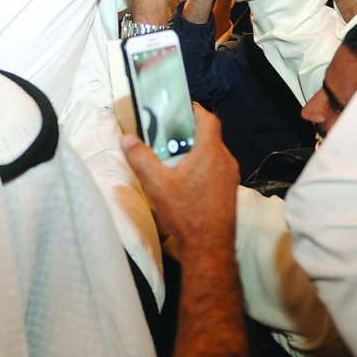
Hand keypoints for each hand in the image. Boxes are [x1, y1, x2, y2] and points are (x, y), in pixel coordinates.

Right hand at [121, 105, 238, 253]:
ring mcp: (229, 177)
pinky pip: (214, 168)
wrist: (208, 247)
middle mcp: (225, 161)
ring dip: (193, 150)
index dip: (194, 109)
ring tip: (171, 158)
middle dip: (187, 132)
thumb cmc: (186, 214)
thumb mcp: (155, 184)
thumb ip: (140, 158)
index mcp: (210, 153)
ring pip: (211, 153)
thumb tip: (127, 139)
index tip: (178, 108)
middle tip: (165, 135)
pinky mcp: (228, 190)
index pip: (208, 119)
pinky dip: (200, 165)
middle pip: (208, 135)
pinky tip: (182, 179)